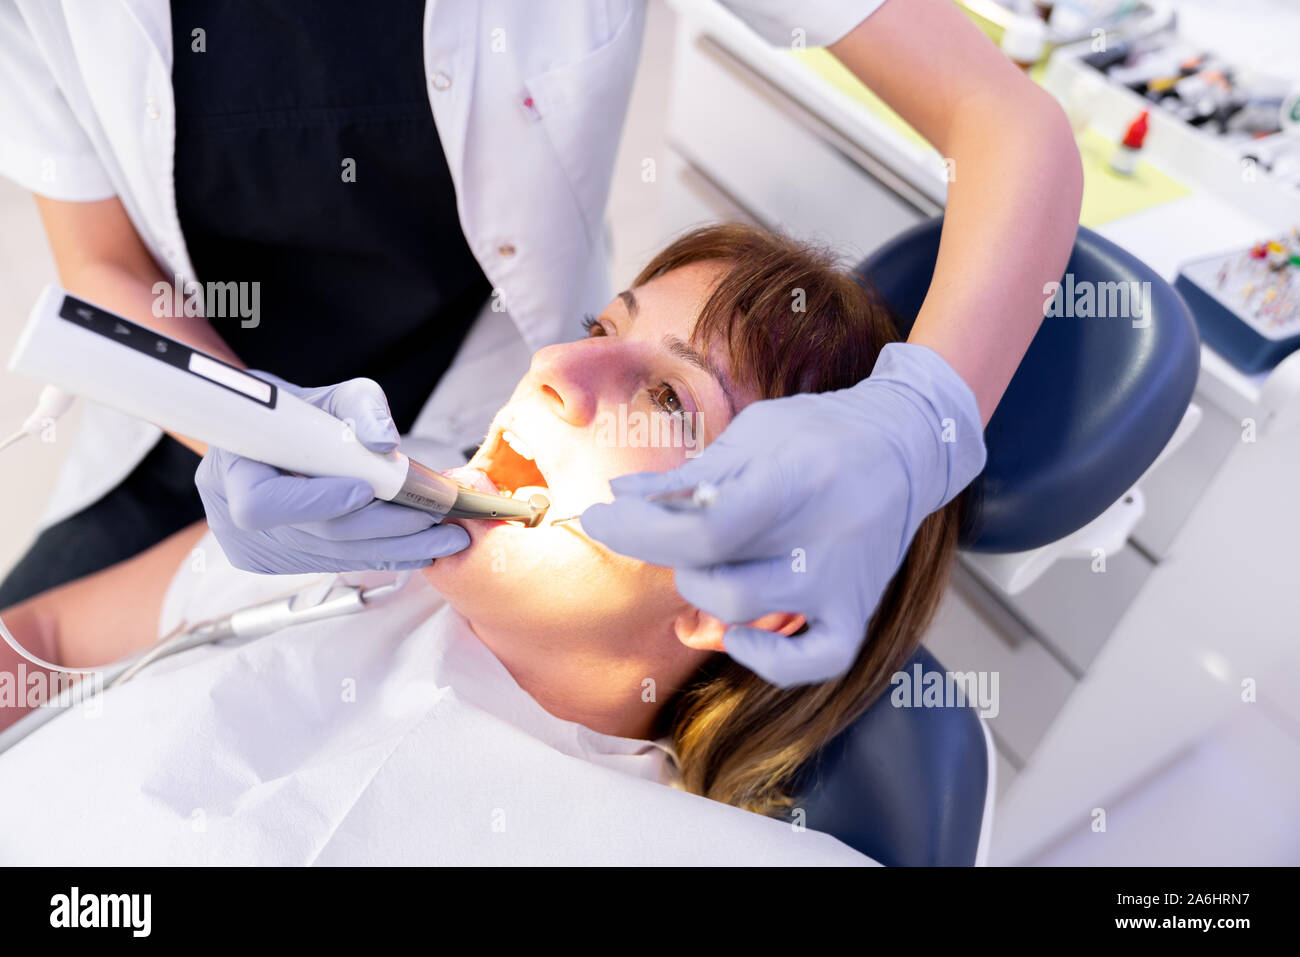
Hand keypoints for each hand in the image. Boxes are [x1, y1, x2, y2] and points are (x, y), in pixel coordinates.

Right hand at [196, 373, 469, 572]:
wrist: (276, 437)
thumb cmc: (302, 412)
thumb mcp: (330, 394)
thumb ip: (362, 407)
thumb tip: (385, 442)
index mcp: (231, 471)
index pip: (263, 504)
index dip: (315, 501)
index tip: (366, 489)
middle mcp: (234, 521)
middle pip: (317, 536)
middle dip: (384, 529)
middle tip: (436, 520)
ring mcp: (259, 550)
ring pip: (335, 557)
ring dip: (396, 550)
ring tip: (445, 541)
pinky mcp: (284, 564)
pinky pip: (340, 563)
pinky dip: (384, 556)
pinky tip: (423, 551)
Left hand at [580, 343, 985, 686]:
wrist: (906, 444)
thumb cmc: (819, 434)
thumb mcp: (754, 432)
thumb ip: (688, 475)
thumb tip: (617, 497)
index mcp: (792, 482)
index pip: (702, 528)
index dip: (636, 530)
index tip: (599, 517)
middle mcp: (821, 539)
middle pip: (712, 575)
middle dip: (666, 551)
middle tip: (669, 525)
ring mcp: (842, 583)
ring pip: (742, 613)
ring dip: (701, 589)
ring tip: (708, 559)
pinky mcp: (856, 611)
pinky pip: (811, 663)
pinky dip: (767, 659)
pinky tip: (740, 635)